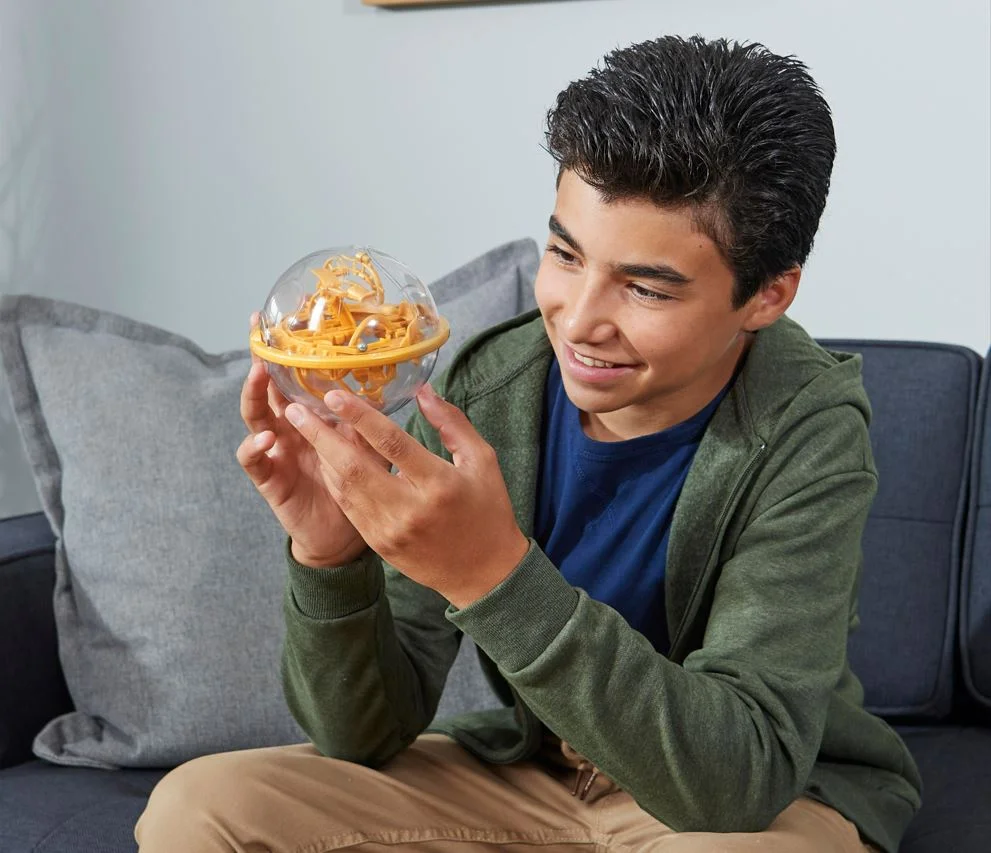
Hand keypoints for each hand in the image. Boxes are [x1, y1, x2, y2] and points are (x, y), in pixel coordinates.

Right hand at [235, 312, 389, 567]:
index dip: (290, 351)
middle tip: (260, 337)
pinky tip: (265, 438)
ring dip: (255, 395)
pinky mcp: (270, 480)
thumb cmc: (359, 486)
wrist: (344, 534)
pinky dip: (255, 448)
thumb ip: (369, 419)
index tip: (285, 319)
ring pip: (255, 417)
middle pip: (268, 389)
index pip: (296, 377)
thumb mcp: (368, 446)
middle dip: (261, 362)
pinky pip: (255, 462)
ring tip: (259, 376)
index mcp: (313, 416)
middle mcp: (290, 429)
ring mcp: (276, 452)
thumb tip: (395, 386)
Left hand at [284, 384, 529, 606]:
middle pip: (354, 466)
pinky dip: (333, 480)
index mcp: (439, 483)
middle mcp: (409, 508)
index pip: (391, 442)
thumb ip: (452, 423)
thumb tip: (422, 390)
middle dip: (321, 435)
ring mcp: (390, 530)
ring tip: (303, 428)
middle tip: (296, 409)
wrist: (483, 573)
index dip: (359, 416)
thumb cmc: (488, 510)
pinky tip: (324, 458)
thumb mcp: (482, 460)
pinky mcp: (380, 544)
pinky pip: (348, 506)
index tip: (334, 395)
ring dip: (321, 455)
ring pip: (345, 487)